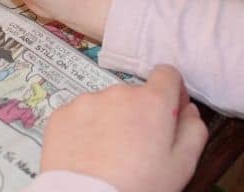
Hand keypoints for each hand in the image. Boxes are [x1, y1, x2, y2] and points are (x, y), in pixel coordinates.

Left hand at [39, 65, 207, 191]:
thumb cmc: (138, 185)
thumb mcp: (182, 164)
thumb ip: (192, 130)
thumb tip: (188, 110)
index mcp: (151, 101)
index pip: (167, 74)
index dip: (171, 92)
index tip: (168, 112)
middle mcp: (117, 93)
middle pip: (134, 94)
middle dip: (137, 113)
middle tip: (135, 147)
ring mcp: (86, 101)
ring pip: (105, 104)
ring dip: (109, 120)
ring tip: (107, 153)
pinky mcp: (61, 113)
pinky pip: (79, 114)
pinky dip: (84, 128)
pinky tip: (86, 152)